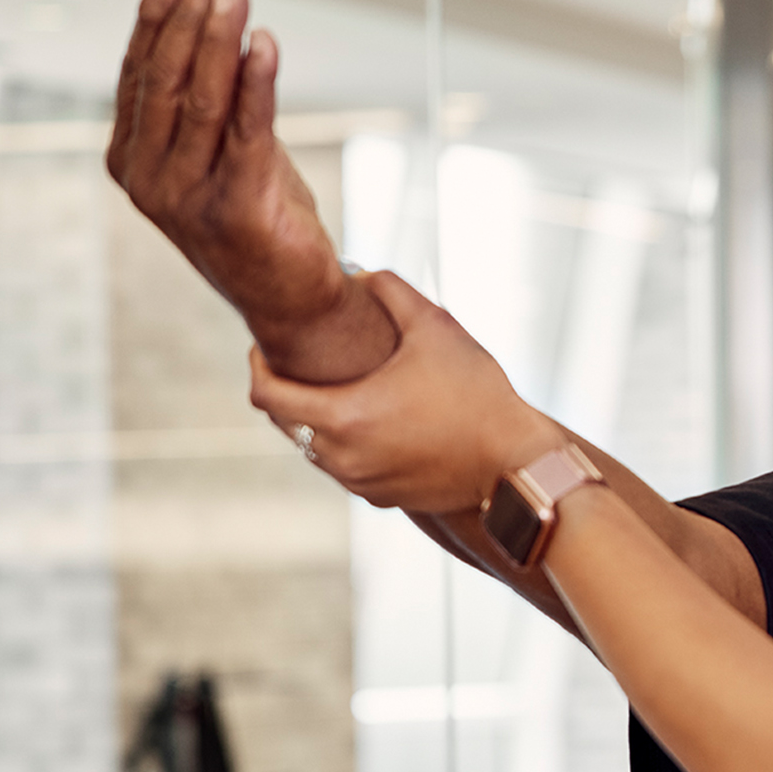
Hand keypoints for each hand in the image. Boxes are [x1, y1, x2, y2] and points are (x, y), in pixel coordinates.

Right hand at [105, 0, 395, 380]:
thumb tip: (218, 25)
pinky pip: (247, 131)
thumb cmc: (256, 216)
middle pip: (165, 80)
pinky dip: (257, 81)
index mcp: (130, 161)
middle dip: (188, 19)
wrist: (290, 298)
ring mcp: (187, 197)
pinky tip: (264, 43)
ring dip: (220, 37)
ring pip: (202, 99)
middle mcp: (149, 179)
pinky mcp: (238, 207)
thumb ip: (212, 102)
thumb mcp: (223, 151)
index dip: (156, 21)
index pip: (138, 77)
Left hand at [247, 271, 559, 512]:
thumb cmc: (478, 395)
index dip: (257, 365)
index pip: (265, 394)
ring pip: (311, 447)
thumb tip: (360, 273)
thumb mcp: (437, 329)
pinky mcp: (381, 497)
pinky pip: (344, 466)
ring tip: (341, 387)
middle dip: (285, 388)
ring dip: (315, 417)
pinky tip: (374, 419)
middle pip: (283, 421)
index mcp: (343, 416)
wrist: (515, 465)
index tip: (266, 346)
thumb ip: (391, 291)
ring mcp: (360, 482)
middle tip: (301, 360)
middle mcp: (341, 457)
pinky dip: (345, 441)